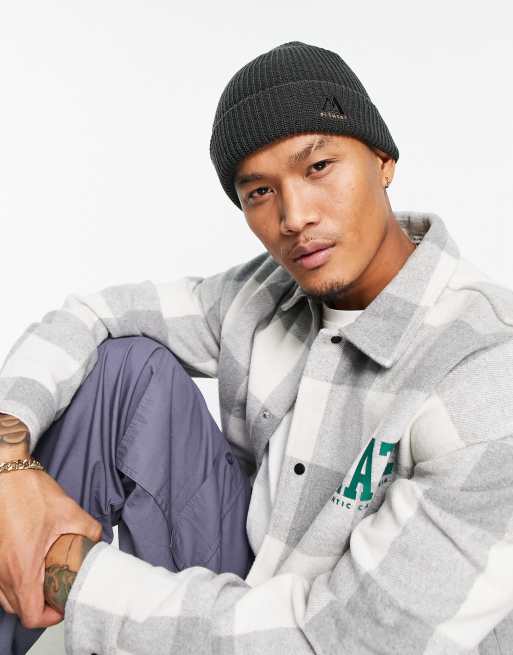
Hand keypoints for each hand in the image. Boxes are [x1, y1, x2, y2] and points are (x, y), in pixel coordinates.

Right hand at [0, 468, 102, 628]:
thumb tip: (99, 541)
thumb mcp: (69, 511)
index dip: (51, 617)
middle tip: (59, 592)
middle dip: (40, 606)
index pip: (31, 615)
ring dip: (26, 594)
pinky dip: (15, 581)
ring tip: (47, 578)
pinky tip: (32, 564)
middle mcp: (2, 573)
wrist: (4, 473)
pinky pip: (0, 581)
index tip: (63, 604)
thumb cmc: (28, 491)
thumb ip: (89, 530)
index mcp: (22, 568)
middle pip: (18, 610)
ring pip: (6, 597)